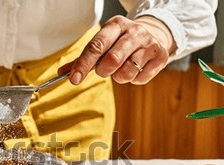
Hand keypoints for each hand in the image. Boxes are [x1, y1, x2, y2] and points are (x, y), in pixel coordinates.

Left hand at [59, 15, 176, 84]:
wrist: (153, 35)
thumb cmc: (120, 43)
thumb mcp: (103, 43)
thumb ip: (83, 58)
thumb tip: (62, 73)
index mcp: (115, 25)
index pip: (96, 46)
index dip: (83, 64)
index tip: (74, 79)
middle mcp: (134, 32)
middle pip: (112, 60)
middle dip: (104, 71)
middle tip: (105, 71)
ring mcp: (149, 44)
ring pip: (126, 72)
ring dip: (118, 77)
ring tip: (121, 68)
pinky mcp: (160, 57)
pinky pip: (139, 78)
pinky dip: (133, 79)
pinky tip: (135, 69)